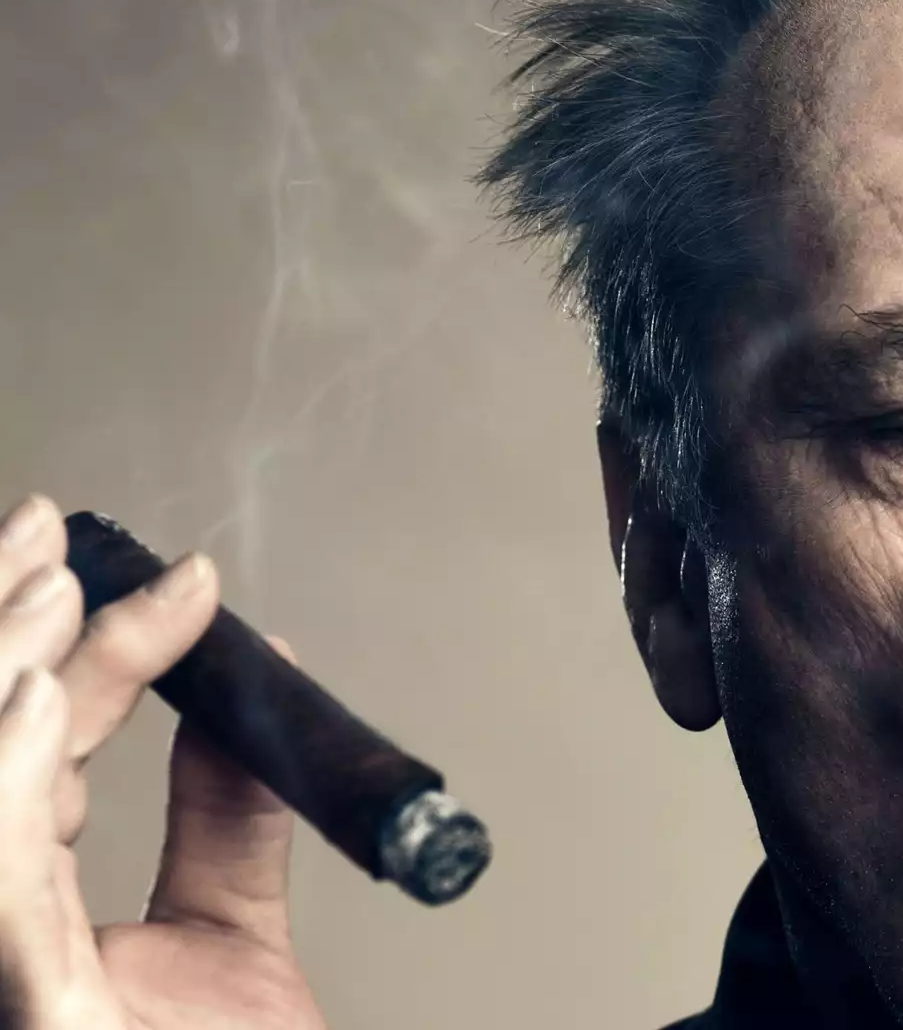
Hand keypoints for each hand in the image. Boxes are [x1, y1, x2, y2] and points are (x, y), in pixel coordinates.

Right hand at [0, 495, 324, 1028]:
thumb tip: (258, 690)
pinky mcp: (26, 1010)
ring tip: (45, 588)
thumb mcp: (232, 942)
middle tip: (56, 537)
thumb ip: (227, 820)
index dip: (88, 654)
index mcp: (27, 919)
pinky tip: (30, 708)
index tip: (176, 583)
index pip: (36, 756)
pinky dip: (0, 791)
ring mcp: (3, 967)